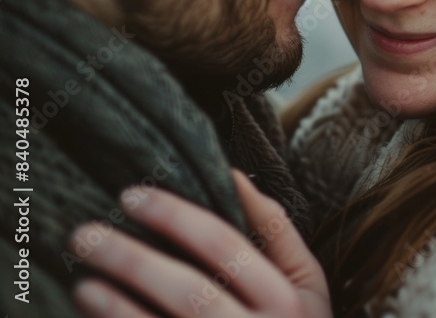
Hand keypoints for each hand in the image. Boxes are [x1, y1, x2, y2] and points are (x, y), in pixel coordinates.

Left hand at [69, 171, 331, 317]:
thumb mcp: (307, 283)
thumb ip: (277, 232)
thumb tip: (235, 176)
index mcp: (286, 302)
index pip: (225, 246)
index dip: (176, 216)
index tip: (132, 196)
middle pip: (188, 291)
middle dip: (133, 261)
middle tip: (85, 235)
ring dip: (118, 310)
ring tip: (83, 284)